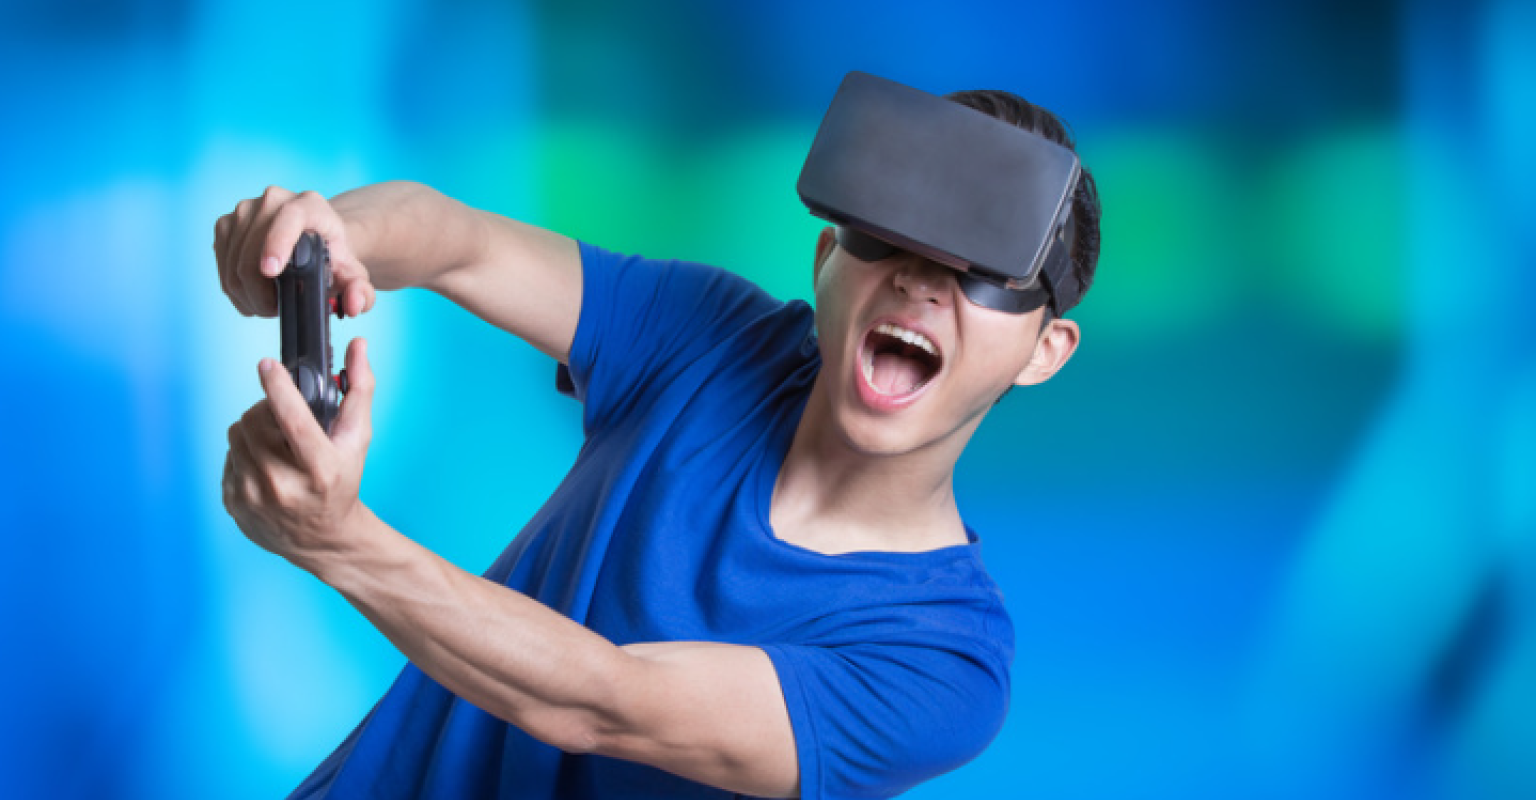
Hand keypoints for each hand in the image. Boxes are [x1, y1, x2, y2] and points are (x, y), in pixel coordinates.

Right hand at [214, 185, 375, 317]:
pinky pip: (221, 264)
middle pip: (254, 250)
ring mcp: (245, 210)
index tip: (270, 271)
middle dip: (261, 292)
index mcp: (310, 205)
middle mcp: (274, 200)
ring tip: (268, 304)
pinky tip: (252, 295)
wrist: (313, 237)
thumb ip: (361, 292)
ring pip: (233, 262)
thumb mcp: (352, 274)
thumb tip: (355, 305)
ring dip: (247, 294)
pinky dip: (234, 288)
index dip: (277, 242)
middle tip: (276, 310)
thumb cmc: (332, 256)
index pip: (290, 217)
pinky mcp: (226, 224)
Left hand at [223, 337, 376, 572]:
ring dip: (253, 429)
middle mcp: (284, 485)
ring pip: (237, 434)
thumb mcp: (357, 439)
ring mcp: (254, 497)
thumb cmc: (342, 482)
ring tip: (275, 442)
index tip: (268, 365)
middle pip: (254, 420)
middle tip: (283, 421)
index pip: (293, 420)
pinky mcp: (233, 503)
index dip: (278, 387)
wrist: (322, 538)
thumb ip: (359, 389)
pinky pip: (229, 456)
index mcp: (319, 469)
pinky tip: (264, 464)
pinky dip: (244, 453)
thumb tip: (358, 345)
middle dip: (266, 411)